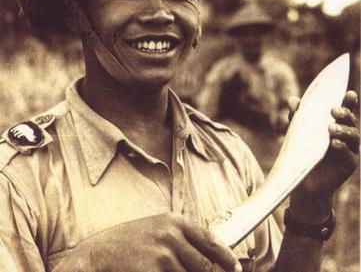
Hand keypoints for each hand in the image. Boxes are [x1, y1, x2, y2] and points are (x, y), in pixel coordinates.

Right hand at [54, 213, 241, 271]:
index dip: (227, 257)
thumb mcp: (155, 229)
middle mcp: (171, 236)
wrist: (96, 254)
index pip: (210, 239)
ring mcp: (162, 255)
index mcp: (174, 221)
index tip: (236, 268)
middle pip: (205, 265)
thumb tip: (206, 256)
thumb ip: (180, 237)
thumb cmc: (127, 243)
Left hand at [289, 90, 358, 222]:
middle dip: (345, 113)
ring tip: (331, 128)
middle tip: (334, 110)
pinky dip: (341, 147)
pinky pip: (348, 154)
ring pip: (353, 136)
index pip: (345, 110)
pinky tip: (333, 143)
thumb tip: (292, 99)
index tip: (350, 93)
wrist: (302, 179)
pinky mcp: (349, 164)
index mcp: (336, 124)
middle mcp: (346, 135)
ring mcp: (350, 149)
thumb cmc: (302, 152)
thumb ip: (297, 116)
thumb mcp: (298, 132)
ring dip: (343, 130)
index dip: (349, 102)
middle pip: (351, 121)